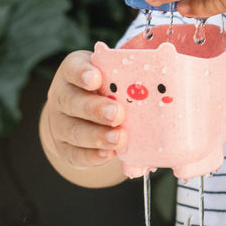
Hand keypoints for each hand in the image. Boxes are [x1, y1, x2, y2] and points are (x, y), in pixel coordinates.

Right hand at [40, 50, 126, 171]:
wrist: (87, 117)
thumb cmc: (110, 90)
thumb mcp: (115, 76)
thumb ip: (130, 77)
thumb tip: (165, 78)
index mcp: (74, 72)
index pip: (73, 68)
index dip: (83, 73)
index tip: (96, 79)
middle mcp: (62, 96)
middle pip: (72, 101)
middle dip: (95, 109)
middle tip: (117, 114)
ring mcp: (60, 124)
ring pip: (74, 130)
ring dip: (97, 136)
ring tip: (119, 138)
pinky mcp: (65, 148)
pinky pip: (75, 154)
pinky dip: (92, 156)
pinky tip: (108, 154)